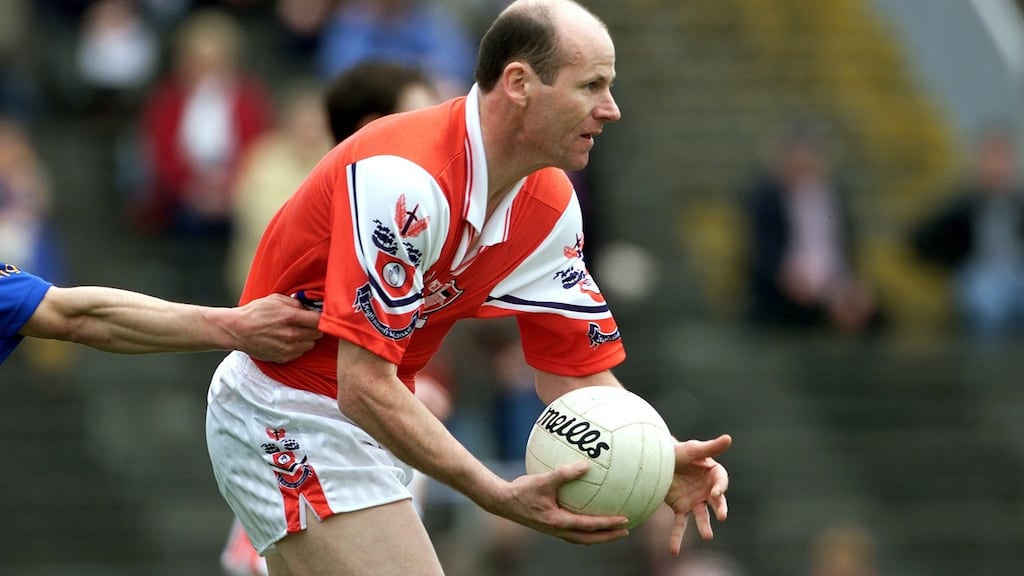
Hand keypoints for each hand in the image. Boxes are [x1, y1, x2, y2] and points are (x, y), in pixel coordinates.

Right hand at [231, 294, 321, 361]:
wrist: (237, 330)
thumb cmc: (255, 312)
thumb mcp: (276, 299)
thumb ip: (296, 303)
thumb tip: (310, 308)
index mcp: (291, 317)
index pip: (320, 320)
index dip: (323, 318)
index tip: (321, 316)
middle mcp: (291, 335)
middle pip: (318, 334)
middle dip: (314, 328)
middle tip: (306, 323)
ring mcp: (287, 348)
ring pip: (310, 345)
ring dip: (307, 339)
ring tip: (295, 332)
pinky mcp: (283, 358)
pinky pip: (299, 353)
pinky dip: (297, 348)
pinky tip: (287, 340)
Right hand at [497, 461, 630, 545]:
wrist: (502, 502)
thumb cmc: (521, 490)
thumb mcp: (544, 480)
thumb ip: (564, 473)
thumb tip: (586, 465)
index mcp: (558, 521)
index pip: (589, 525)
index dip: (608, 524)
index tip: (625, 520)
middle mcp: (557, 529)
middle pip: (589, 539)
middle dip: (609, 536)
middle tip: (626, 530)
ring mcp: (553, 529)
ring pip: (581, 538)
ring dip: (598, 535)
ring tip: (612, 529)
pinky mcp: (549, 525)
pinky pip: (573, 530)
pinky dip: (585, 528)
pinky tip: (588, 515)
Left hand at [663, 434, 731, 554]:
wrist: (658, 459)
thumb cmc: (678, 451)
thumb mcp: (693, 449)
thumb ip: (711, 447)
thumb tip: (729, 438)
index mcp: (713, 473)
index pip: (721, 482)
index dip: (719, 487)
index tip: (716, 492)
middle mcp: (707, 489)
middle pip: (716, 501)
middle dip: (720, 508)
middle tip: (722, 516)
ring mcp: (695, 500)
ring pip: (701, 515)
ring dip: (704, 526)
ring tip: (708, 537)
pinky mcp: (681, 508)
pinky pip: (680, 525)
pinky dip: (677, 537)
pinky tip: (674, 551)